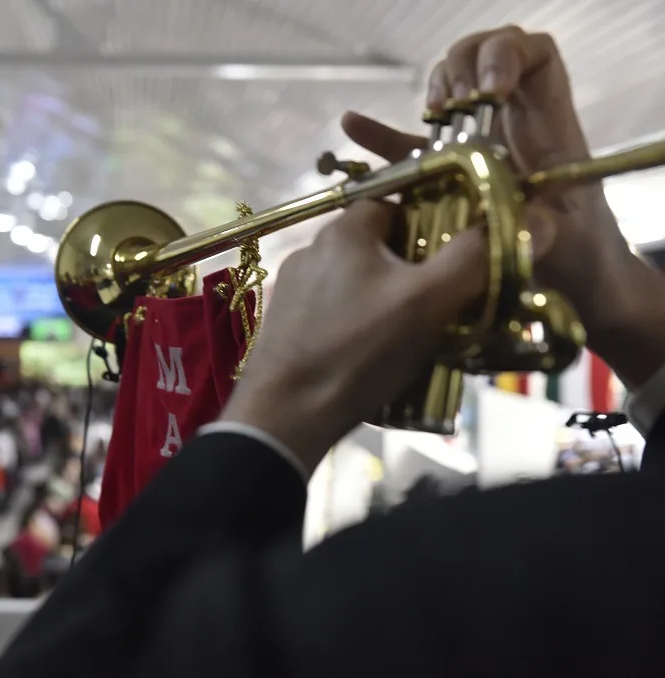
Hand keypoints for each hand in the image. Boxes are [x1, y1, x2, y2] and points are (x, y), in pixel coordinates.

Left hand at [222, 201, 501, 472]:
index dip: (435, 223)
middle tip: (446, 303)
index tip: (461, 255)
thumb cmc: (358, 350)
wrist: (284, 415)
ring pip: (357, 282)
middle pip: (379, 246)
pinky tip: (376, 356)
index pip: (397, 203)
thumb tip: (537, 218)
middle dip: (415, 269)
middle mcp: (311, 250)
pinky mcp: (285, 325)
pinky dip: (360, 325)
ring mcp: (292, 289)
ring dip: (388, 300)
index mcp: (342, 231)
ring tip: (417, 336)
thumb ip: (476, 257)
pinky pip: (335, 313)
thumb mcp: (427, 302)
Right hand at [340, 25, 664, 386]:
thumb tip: (500, 205)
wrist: (579, 291)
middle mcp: (511, 129)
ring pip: (450, 95)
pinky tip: (352, 124)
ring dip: (434, 94)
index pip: (534, 57)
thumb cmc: (582, 265)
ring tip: (430, 115)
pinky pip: (409, 151)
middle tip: (452, 103)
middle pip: (485, 61)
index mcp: (548, 130)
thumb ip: (538, 224)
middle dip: (463, 68)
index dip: (506, 56)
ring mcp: (477, 150)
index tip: (490, 90)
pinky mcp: (445, 180)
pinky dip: (380, 137)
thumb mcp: (567, 242)